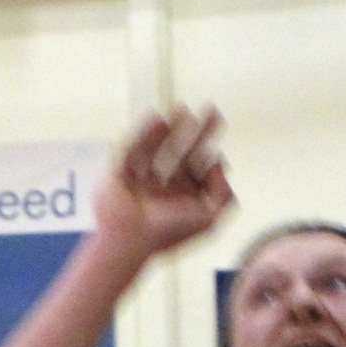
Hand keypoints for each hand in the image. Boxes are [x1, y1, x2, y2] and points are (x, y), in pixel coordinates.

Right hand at [95, 109, 233, 272]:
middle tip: (212, 109)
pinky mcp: (122, 173)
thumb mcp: (211, 216)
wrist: (131, 238)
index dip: (210, 159)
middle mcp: (163, 188)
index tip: (216, 150)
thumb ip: (223, 192)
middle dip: (198, 132)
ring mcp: (142, 180)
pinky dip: (145, 132)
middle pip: (184, 153)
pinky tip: (158, 117)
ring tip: (183, 108)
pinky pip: (135, 147)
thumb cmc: (170, 231)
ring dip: (172, 128)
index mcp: (182, 200)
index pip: (200, 173)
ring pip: (159, 147)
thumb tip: (218, 161)